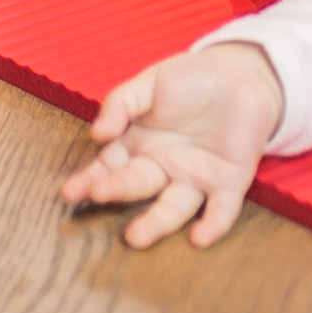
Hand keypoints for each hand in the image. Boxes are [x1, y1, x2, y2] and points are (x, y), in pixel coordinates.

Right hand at [61, 42, 283, 247]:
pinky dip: (213, 224)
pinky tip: (200, 238)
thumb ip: (122, 103)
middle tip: (97, 193)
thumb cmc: (191, 79)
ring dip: (156, 223)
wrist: (242, 74)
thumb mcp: (151, 82)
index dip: (88, 180)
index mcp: (138, 146)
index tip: (69, 193)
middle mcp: (162, 168)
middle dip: (115, 190)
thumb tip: (97, 133)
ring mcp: (194, 179)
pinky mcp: (227, 183)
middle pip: (136, 185)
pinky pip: (220, 209)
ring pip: (173, 207)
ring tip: (136, 237)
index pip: (108, 168)